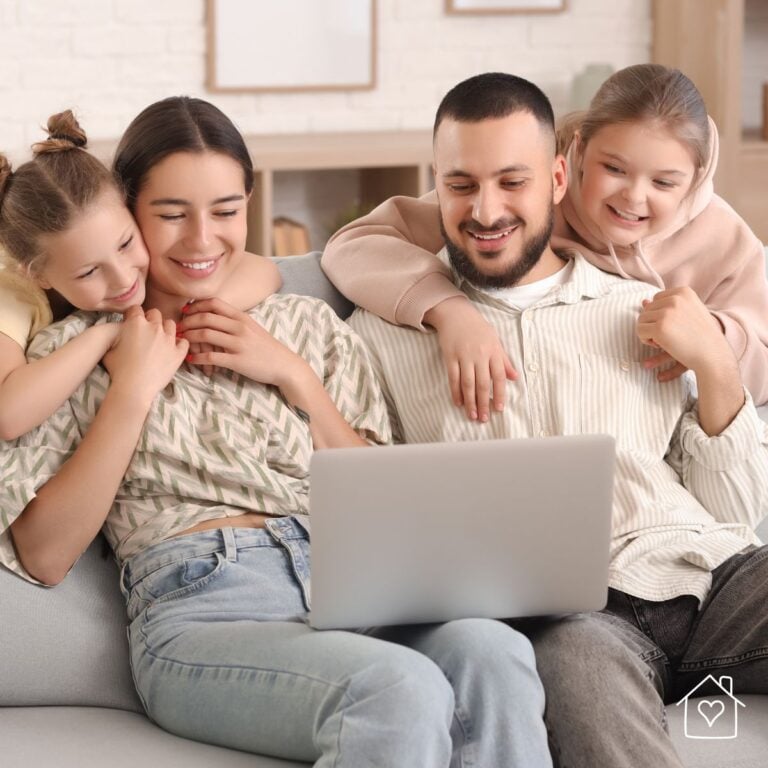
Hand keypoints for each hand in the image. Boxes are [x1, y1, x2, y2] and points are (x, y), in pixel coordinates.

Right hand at [103, 306, 188, 404]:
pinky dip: (180, 344)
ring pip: (171, 324)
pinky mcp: (178, 353)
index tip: (132, 321)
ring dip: (165, 329)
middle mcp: (154, 327)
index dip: (133, 315)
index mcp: (136, 323)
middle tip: (146, 331)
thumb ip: (116, 336)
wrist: (134, 387)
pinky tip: (173, 348)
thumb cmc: (118, 370)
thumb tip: (119, 334)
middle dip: (150, 319)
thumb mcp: (109, 348)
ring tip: (160, 338)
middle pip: (155, 314)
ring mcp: (169, 340)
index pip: (135, 309)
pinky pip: (184, 342)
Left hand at [178, 298, 309, 387]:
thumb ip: (234, 321)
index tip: (186, 312)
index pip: (214, 303)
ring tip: (180, 342)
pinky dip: (198, 358)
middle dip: (187, 322)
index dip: (196, 305)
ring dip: (189, 338)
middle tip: (178, 328)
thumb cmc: (266, 347)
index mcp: (242, 317)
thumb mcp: (252, 328)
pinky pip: (212, 357)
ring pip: (206, 334)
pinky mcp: (238, 360)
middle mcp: (240, 327)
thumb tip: (214, 317)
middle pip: (206, 317)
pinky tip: (191, 360)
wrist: (284, 365)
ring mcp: (239, 343)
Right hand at [424, 296, 516, 421]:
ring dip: (470, 401)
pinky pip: (453, 377)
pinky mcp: (450, 356)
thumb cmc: (478, 328)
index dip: (499, 394)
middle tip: (484, 418)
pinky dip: (455, 391)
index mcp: (493, 351)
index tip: (498, 409)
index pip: (498, 376)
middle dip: (483, 402)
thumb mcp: (495, 340)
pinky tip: (458, 402)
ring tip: (472, 415)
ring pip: (468, 383)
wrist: (455, 314)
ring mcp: (464, 355)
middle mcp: (479, 354)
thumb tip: (515, 377)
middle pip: (482, 383)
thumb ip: (504, 360)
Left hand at [637, 287, 730, 377]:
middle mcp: (675, 299)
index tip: (672, 325)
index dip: (659, 314)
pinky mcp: (660, 328)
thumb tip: (643, 302)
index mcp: (683, 292)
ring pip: (641, 319)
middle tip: (667, 335)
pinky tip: (659, 345)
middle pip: (647, 309)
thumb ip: (666, 307)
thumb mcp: (686, 315)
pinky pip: (640, 330)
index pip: (657, 299)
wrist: (712, 354)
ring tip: (662, 341)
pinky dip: (645, 339)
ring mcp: (667, 312)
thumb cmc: (700, 335)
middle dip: (653, 323)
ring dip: (648, 332)